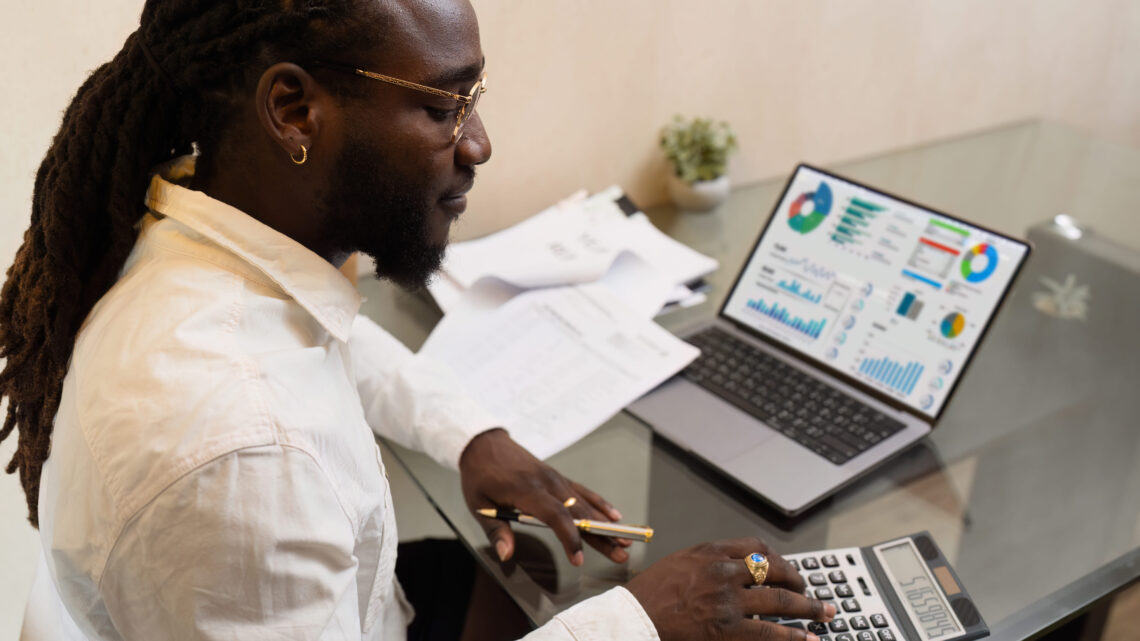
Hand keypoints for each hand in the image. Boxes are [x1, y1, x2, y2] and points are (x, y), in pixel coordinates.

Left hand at [459, 428, 630, 565]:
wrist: (484, 443)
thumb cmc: (480, 475)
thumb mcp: (479, 504)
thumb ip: (496, 530)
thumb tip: (507, 554)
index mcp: (527, 490)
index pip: (555, 515)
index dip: (569, 537)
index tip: (578, 558)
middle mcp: (547, 483)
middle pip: (579, 512)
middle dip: (601, 535)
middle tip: (620, 553)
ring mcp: (555, 479)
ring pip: (585, 503)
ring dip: (606, 523)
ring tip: (626, 539)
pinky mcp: (558, 477)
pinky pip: (583, 491)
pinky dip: (600, 503)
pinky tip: (614, 516)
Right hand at [626, 538, 836, 640]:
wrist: (631, 620)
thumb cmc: (648, 596)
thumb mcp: (678, 564)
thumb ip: (707, 564)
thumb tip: (734, 570)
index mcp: (711, 552)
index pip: (757, 548)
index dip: (778, 560)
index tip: (786, 569)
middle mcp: (724, 572)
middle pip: (775, 571)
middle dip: (799, 582)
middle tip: (811, 592)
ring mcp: (729, 601)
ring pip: (780, 601)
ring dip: (808, 608)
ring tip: (825, 614)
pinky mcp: (728, 630)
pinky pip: (770, 633)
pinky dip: (793, 637)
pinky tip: (807, 640)